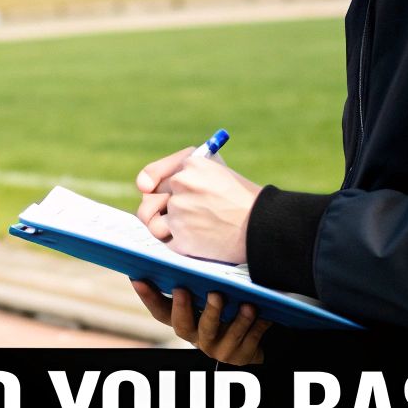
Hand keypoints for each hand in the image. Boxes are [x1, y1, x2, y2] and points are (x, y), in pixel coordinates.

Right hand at [133, 283, 270, 364]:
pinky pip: (248, 341)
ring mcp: (217, 348)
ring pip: (220, 334)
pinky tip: (264, 314)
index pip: (160, 312)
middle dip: (186, 308)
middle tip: (188, 289)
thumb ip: (201, 280)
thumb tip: (185, 240)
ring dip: (232, 319)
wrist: (259, 338)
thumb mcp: (215, 294)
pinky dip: (257, 327)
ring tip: (245, 305)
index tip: (137, 277)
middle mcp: (196, 337)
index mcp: (186, 321)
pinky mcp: (240, 356)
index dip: (148, 297)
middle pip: (183, 326)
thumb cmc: (233, 306)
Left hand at [136, 150, 260, 263]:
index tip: (145, 188)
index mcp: (191, 163)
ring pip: (154, 223)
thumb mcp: (219, 172)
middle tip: (167, 215)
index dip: (148, 182)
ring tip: (186, 229)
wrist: (262, 226)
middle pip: (150, 199)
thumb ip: (189, 175)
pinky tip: (197, 240)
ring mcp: (179, 211)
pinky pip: (166, 242)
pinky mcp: (181, 237)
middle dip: (156, 209)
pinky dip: (179, 244)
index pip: (153, 174)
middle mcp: (181, 183)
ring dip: (165, 229)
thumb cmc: (244, 200)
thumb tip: (149, 187)